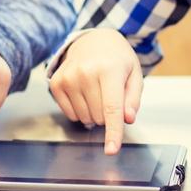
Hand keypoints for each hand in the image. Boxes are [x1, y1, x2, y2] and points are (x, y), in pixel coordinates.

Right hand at [48, 29, 143, 153]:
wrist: (92, 40)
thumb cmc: (116, 59)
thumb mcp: (134, 74)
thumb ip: (133, 98)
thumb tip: (127, 119)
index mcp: (110, 69)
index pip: (112, 108)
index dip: (113, 132)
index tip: (111, 150)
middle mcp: (86, 72)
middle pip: (99, 117)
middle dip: (108, 114)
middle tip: (109, 94)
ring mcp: (68, 77)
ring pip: (85, 118)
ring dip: (94, 113)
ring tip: (97, 92)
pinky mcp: (56, 82)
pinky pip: (70, 114)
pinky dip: (80, 110)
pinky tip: (84, 93)